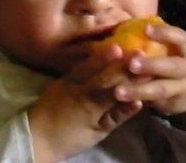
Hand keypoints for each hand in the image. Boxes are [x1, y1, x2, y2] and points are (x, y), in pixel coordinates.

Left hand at [28, 45, 142, 162]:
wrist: (37, 135)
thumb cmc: (70, 138)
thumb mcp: (98, 132)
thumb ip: (118, 116)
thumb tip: (138, 101)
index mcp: (91, 106)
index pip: (117, 89)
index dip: (133, 79)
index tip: (149, 70)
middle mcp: (81, 90)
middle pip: (104, 75)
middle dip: (121, 63)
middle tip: (138, 52)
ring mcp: (69, 82)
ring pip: (88, 66)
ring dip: (104, 56)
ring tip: (119, 46)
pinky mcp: (61, 78)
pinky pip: (77, 66)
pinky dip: (89, 58)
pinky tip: (99, 50)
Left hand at [113, 22, 185, 131]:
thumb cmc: (166, 57)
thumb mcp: (164, 46)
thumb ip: (147, 37)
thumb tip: (117, 23)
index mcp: (184, 47)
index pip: (179, 37)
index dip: (164, 33)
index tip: (145, 29)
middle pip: (172, 66)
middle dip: (151, 65)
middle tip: (131, 64)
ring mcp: (185, 86)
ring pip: (162, 89)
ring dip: (139, 90)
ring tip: (118, 91)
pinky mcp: (176, 103)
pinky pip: (157, 103)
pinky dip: (140, 101)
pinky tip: (124, 101)